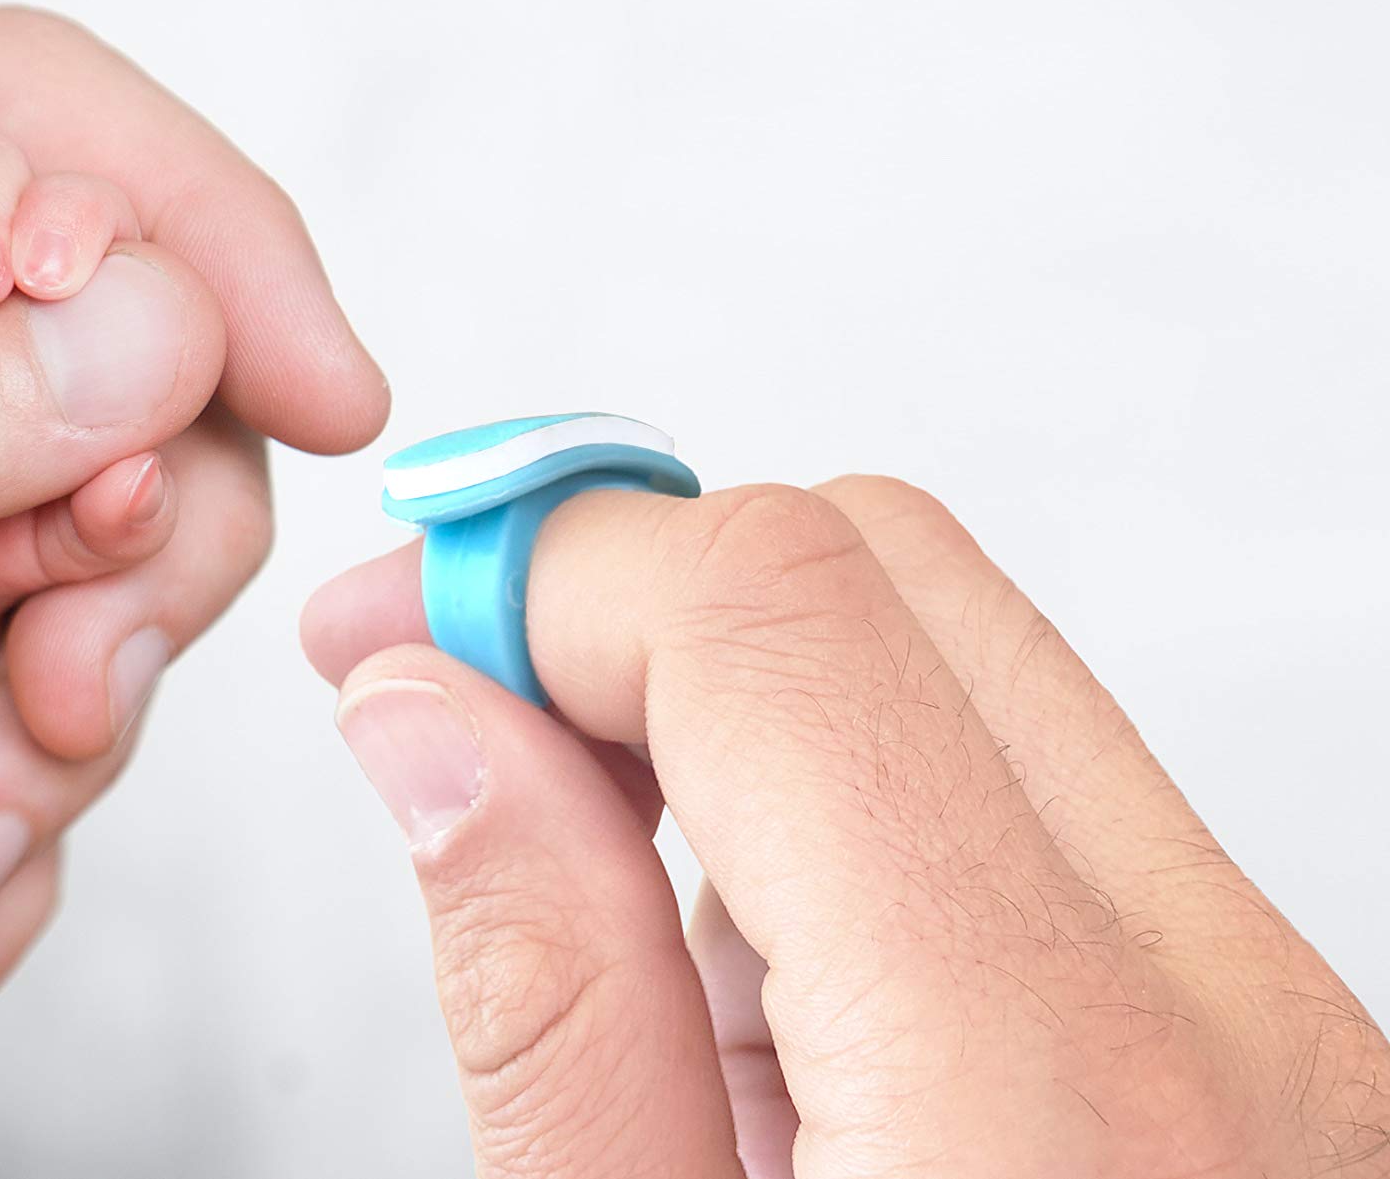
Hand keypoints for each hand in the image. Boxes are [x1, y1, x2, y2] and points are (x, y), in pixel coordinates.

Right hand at [304, 478, 1387, 1176]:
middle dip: (633, 580)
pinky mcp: (1264, 1040)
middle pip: (891, 571)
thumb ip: (546, 996)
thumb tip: (429, 722)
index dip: (541, 572)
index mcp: (1042, 1094)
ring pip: (966, 657)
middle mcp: (1216, 1014)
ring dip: (730, 681)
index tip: (391, 631)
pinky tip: (732, 953)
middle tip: (452, 691)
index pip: (776, 620)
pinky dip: (840, 785)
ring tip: (582, 865)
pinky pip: (1028, 793)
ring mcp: (1274, 1021)